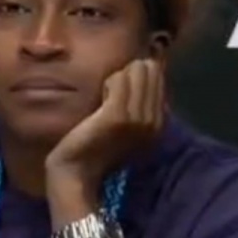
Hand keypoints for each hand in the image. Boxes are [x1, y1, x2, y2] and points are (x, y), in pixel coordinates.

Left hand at [44, 59, 165, 221]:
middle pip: (150, 70)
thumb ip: (139, 100)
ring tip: (105, 98)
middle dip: (129, 74)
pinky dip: (109, 83)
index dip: (136, 74)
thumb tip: (144, 66)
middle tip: (111, 95)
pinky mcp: (118, 116)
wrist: (77, 172)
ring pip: (136, 71)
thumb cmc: (96, 146)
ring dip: (117, 78)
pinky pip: (119, 80)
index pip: (158, 75)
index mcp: (160, 122)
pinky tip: (100, 98)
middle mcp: (155, 121)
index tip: (120, 92)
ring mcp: (139, 119)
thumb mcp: (126, 125)